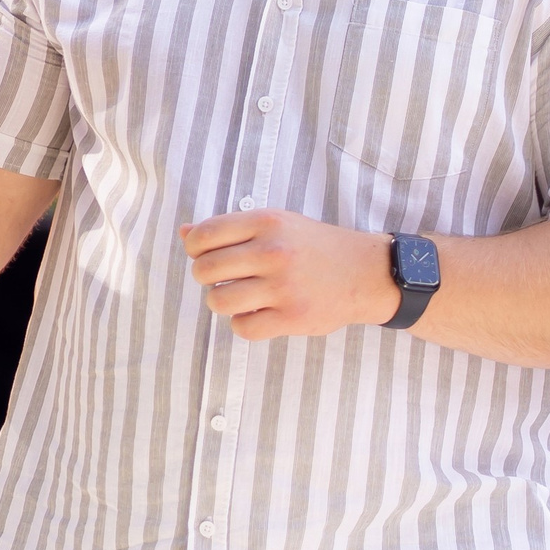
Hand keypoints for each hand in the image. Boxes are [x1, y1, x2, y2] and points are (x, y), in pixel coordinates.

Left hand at [182, 208, 396, 341]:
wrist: (365, 272)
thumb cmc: (311, 246)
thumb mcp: (276, 223)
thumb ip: (230, 228)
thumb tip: (184, 234)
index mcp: (267, 222)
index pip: (205, 235)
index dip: (195, 248)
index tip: (206, 254)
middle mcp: (273, 252)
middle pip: (205, 270)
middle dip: (206, 277)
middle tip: (224, 278)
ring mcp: (284, 286)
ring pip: (219, 301)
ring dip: (221, 301)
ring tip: (239, 296)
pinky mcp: (293, 318)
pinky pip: (243, 327)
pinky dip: (243, 323)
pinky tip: (257, 313)